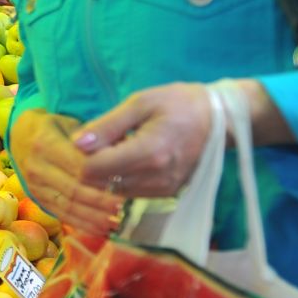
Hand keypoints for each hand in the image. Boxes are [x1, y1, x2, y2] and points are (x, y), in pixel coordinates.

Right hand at [8, 108, 125, 235]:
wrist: (21, 136)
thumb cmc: (55, 127)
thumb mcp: (72, 124)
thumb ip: (93, 138)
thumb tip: (120, 152)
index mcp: (45, 143)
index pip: (78, 165)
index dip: (101, 176)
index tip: (125, 183)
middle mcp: (36, 167)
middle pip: (73, 188)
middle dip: (100, 201)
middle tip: (125, 208)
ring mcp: (35, 186)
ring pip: (68, 205)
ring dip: (94, 217)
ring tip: (117, 223)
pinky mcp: (37, 199)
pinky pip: (62, 215)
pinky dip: (83, 225)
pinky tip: (102, 230)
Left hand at [73, 83, 215, 200]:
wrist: (220, 120)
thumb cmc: (179, 104)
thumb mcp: (140, 103)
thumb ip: (107, 125)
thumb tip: (77, 143)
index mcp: (149, 153)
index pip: (94, 169)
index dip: (82, 155)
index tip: (89, 137)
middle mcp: (156, 178)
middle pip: (100, 183)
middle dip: (92, 164)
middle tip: (102, 140)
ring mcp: (163, 190)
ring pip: (113, 190)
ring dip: (107, 172)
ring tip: (120, 146)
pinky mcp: (167, 194)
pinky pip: (130, 192)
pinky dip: (122, 177)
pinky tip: (132, 156)